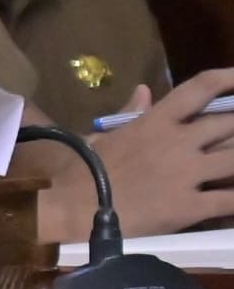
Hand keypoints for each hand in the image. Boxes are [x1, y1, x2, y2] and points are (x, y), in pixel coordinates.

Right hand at [87, 70, 233, 236]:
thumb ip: (130, 113)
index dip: (230, 78)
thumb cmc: (80, 170)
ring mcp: (187, 175)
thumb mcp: (100, 135)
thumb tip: (144, 90)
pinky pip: (230, 201)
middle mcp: (179, 142)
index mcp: (156, 121)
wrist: (71, 209)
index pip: (201, 88)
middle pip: (231, 124)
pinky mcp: (189, 207)